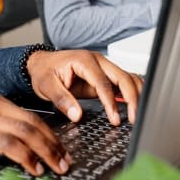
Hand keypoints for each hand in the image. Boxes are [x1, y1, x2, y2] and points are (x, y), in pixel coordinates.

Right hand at [0, 85, 72, 175]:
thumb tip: (14, 138)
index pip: (26, 112)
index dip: (47, 132)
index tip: (58, 147)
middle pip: (31, 121)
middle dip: (53, 142)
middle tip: (65, 159)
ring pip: (25, 131)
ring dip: (45, 151)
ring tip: (56, 166)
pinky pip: (8, 144)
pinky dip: (26, 156)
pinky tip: (33, 168)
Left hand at [25, 49, 143, 125]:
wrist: (41, 63)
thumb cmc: (44, 71)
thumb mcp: (46, 85)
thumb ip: (61, 99)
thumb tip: (76, 115)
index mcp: (84, 61)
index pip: (103, 82)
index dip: (111, 102)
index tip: (115, 119)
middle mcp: (98, 61)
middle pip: (124, 77)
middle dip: (132, 98)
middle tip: (133, 119)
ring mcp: (104, 66)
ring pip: (129, 77)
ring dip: (137, 94)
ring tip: (137, 114)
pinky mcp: (105, 75)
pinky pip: (125, 81)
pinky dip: (133, 92)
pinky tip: (135, 106)